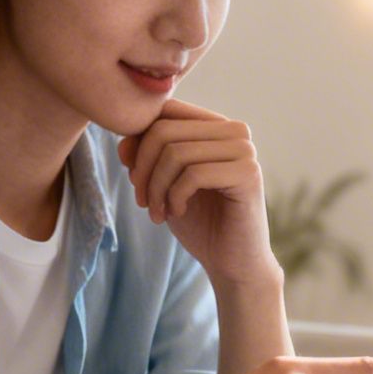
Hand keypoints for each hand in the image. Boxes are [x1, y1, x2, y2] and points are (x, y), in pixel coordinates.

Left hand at [118, 100, 278, 287]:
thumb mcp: (162, 185)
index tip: (135, 180)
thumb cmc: (200, 222)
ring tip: (157, 212)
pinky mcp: (248, 174)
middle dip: (143, 170)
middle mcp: (234, 130)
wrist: (233, 262)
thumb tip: (123, 142)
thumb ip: (144, 158)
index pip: (164, 110)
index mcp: (215, 125)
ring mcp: (244, 150)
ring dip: (156, 188)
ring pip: (175, 153)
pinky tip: (177, 213)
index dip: (139, 143)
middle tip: (142, 202)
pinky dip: (174, 197)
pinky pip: (193, 174)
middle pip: (164, 131)